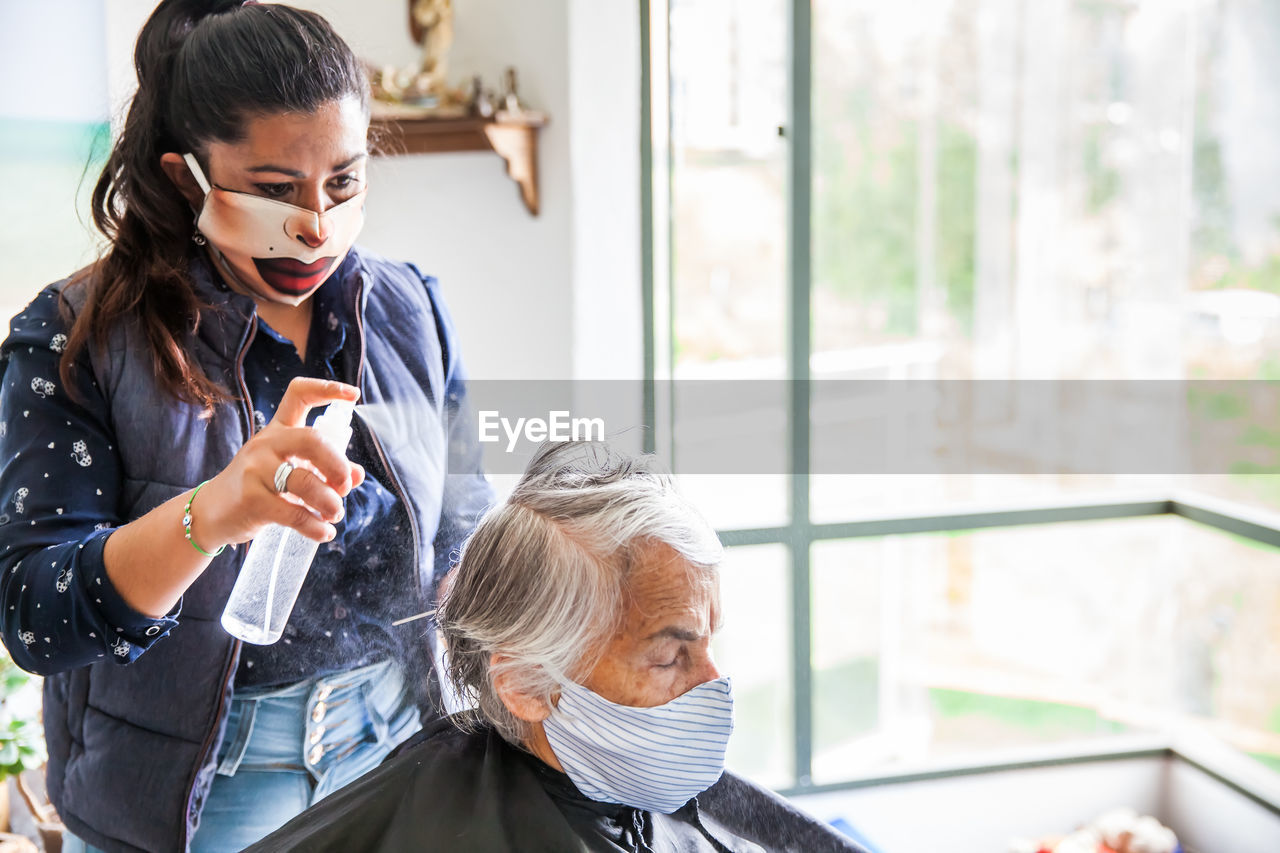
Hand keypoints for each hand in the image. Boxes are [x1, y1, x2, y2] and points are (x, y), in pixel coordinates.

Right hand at [191, 378, 366, 548]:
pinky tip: (324, 532)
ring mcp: (256, 471)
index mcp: (277, 430)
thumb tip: (358, 475)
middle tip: (344, 486)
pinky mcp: (251, 499)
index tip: (354, 395)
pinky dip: (316, 527)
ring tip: (334, 514)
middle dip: (338, 465)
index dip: (328, 389)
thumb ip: (324, 468)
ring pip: (305, 482)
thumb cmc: (258, 487)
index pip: (299, 394)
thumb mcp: (288, 470)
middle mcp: (266, 444)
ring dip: (330, 502)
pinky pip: (294, 513)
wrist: (210, 513)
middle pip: (312, 440)